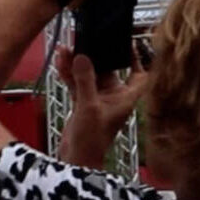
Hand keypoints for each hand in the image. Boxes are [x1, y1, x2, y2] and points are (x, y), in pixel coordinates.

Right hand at [55, 45, 148, 169]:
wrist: (76, 160)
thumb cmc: (91, 140)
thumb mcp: (89, 106)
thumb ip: (85, 80)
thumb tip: (83, 56)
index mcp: (125, 98)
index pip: (139, 75)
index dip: (136, 59)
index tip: (125, 43)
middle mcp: (113, 97)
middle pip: (109, 70)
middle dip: (96, 55)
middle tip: (85, 39)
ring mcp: (96, 99)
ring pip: (89, 74)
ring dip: (78, 62)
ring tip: (67, 48)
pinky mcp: (82, 102)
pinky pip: (76, 82)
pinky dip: (68, 72)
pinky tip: (60, 61)